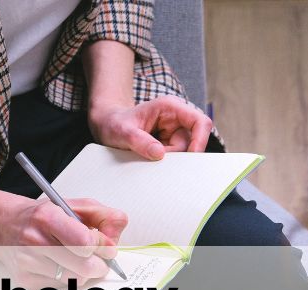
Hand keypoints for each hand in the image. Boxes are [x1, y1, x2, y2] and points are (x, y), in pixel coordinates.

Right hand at [0, 194, 127, 288]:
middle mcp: (35, 241)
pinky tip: (59, 265)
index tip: (107, 247)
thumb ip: (102, 216)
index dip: (103, 247)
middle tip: (99, 259)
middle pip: (84, 267)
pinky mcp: (25, 279)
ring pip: (76, 279)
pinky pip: (62, 287)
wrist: (3, 224)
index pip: (86, 243)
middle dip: (100, 264)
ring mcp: (28, 263)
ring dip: (84, 271)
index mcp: (47, 217)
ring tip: (76, 258)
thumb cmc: (40, 216)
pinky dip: (68, 278)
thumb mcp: (72, 206)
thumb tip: (117, 233)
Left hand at [89, 96, 213, 159]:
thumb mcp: (122, 132)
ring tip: (144, 155)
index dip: (200, 140)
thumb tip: (159, 154)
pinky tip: (148, 158)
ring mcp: (174, 133)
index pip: (200, 122)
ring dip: (167, 161)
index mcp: (171, 108)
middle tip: (151, 157)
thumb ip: (140, 141)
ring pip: (183, 155)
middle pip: (191, 144)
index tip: (189, 157)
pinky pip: (175, 160)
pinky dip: (164, 164)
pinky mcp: (170, 145)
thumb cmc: (114, 123)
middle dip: (175, 156)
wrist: (107, 126)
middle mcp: (177, 119)